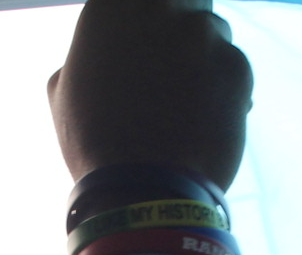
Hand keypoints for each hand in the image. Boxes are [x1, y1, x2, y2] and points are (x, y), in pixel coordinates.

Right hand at [48, 0, 252, 186]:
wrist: (143, 190)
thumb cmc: (96, 143)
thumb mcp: (65, 90)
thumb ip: (90, 55)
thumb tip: (101, 52)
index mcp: (110, 6)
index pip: (140, 1)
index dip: (147, 22)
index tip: (147, 44)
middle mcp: (158, 6)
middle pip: (182, 3)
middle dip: (179, 30)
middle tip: (171, 67)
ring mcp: (201, 33)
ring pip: (212, 32)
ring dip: (203, 58)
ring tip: (184, 105)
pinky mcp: (236, 63)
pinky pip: (234, 65)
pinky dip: (226, 87)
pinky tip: (204, 119)